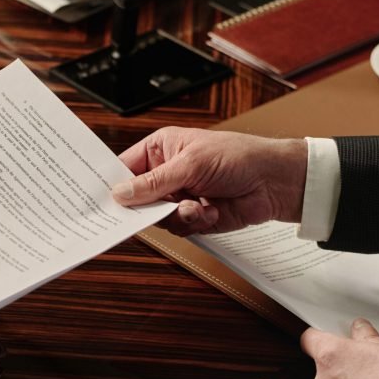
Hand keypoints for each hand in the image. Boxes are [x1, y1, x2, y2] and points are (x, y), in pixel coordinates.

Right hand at [113, 127, 306, 235]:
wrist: (275, 182)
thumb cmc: (238, 157)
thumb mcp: (190, 164)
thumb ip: (153, 183)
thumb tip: (121, 194)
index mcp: (160, 150)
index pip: (124, 168)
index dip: (112, 184)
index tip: (102, 200)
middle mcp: (167, 174)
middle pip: (137, 198)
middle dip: (146, 206)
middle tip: (152, 209)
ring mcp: (179, 197)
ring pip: (156, 218)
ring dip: (177, 215)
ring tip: (196, 205)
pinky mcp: (193, 217)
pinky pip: (178, 228)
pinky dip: (194, 221)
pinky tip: (210, 209)